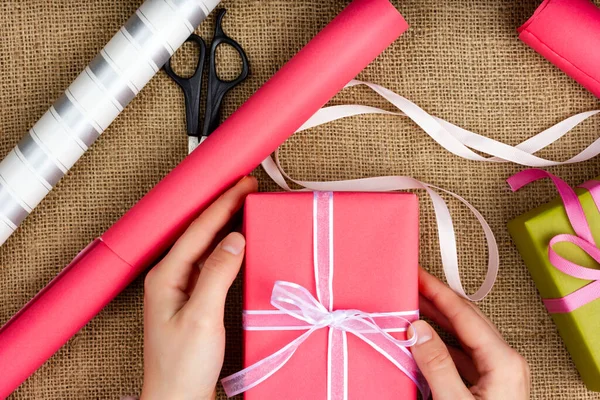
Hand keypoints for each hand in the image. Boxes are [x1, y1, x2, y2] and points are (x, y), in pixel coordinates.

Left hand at [140, 177, 257, 399]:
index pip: (198, 230)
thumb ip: (217, 274)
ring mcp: (178, 288)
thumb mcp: (202, 317)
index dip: (223, 204)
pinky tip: (235, 242)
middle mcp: (169, 277)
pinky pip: (208, 262)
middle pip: (198, 232)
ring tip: (244, 205)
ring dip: (224, 224)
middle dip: (223, 207)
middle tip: (246, 187)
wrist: (176, 398)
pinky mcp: (190, 298)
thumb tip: (234, 239)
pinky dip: (224, 247)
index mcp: (166, 276)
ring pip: (203, 245)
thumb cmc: (182, 366)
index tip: (244, 185)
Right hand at [411, 268, 529, 399]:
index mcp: (504, 362)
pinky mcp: (492, 384)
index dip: (437, 291)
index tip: (418, 275)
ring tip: (416, 305)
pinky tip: (427, 339)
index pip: (464, 314)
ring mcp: (501, 372)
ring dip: (439, 319)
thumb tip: (418, 330)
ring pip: (465, 334)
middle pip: (467, 318)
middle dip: (438, 299)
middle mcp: (506, 362)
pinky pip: (465, 353)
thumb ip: (437, 365)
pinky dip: (444, 341)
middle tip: (413, 284)